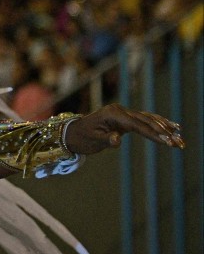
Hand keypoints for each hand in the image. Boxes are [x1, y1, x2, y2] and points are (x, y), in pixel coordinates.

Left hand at [65, 103, 183, 154]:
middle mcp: (119, 110)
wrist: (73, 133)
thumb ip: (106, 140)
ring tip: (180, 136)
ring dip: (164, 127)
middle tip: (179, 143)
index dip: (153, 133)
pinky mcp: (125, 118)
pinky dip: (158, 122)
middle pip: (146, 120)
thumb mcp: (93, 141)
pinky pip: (144, 119)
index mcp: (112, 114)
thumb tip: (117, 140)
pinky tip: (172, 126)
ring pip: (148, 118)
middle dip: (164, 131)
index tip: (168, 141)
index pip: (137, 125)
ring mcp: (123, 113)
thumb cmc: (82, 138)